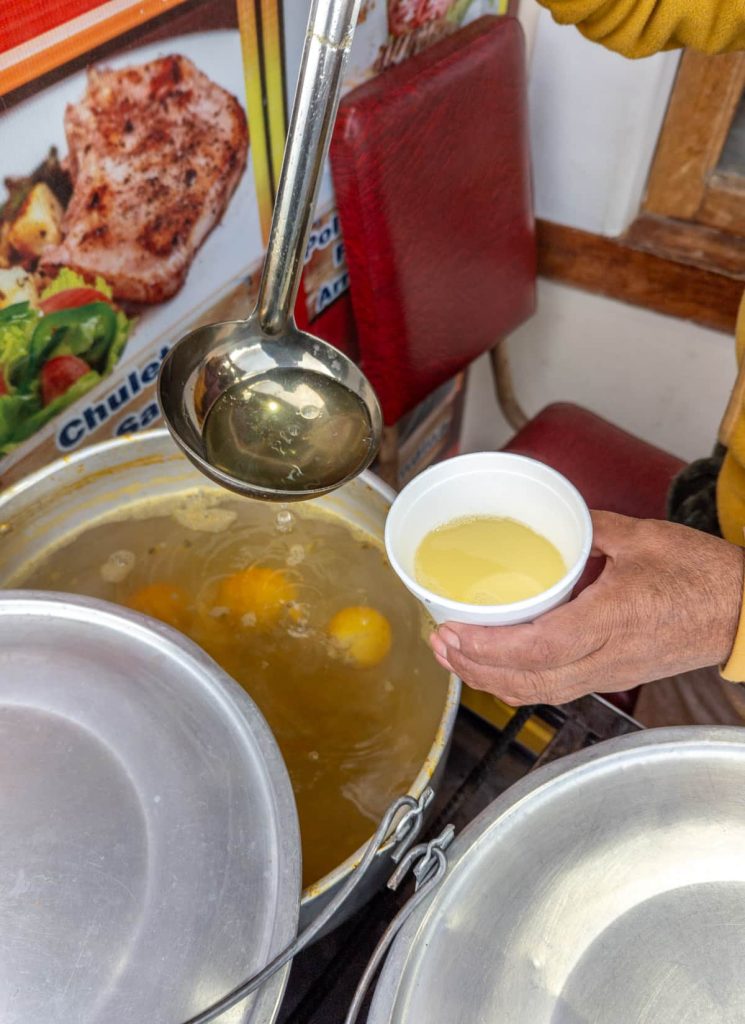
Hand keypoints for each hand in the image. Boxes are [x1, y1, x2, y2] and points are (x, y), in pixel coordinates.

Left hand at [429, 511, 744, 705]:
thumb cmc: (704, 576)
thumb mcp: (643, 537)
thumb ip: (590, 526)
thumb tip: (551, 515)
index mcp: (613, 619)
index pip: (541, 647)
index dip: (490, 648)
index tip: (453, 632)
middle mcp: (608, 657)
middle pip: (530, 682)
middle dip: (476, 669)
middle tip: (439, 644)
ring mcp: (611, 673)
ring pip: (540, 693)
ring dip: (491, 680)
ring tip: (455, 657)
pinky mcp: (614, 677)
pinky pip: (556, 690)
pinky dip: (518, 684)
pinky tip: (496, 668)